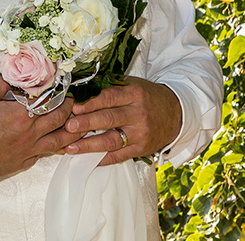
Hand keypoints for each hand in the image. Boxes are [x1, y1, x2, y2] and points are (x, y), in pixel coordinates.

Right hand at [0, 76, 83, 180]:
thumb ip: (0, 83)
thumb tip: (12, 75)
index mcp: (21, 114)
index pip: (48, 100)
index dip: (58, 91)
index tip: (63, 86)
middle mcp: (29, 133)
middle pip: (59, 118)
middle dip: (69, 107)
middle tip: (73, 101)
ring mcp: (29, 150)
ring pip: (59, 139)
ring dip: (72, 129)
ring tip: (78, 122)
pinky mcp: (24, 162)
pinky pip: (46, 153)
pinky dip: (57, 146)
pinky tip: (60, 142)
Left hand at [63, 77, 181, 165]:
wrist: (175, 113)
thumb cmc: (146, 96)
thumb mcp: (132, 85)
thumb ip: (109, 86)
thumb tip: (79, 88)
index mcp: (134, 94)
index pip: (109, 97)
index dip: (91, 103)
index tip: (74, 107)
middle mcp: (138, 114)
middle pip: (109, 119)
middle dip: (87, 123)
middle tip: (68, 126)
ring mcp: (140, 134)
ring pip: (112, 141)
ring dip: (89, 145)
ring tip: (71, 147)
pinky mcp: (141, 149)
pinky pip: (119, 156)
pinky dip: (102, 159)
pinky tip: (87, 160)